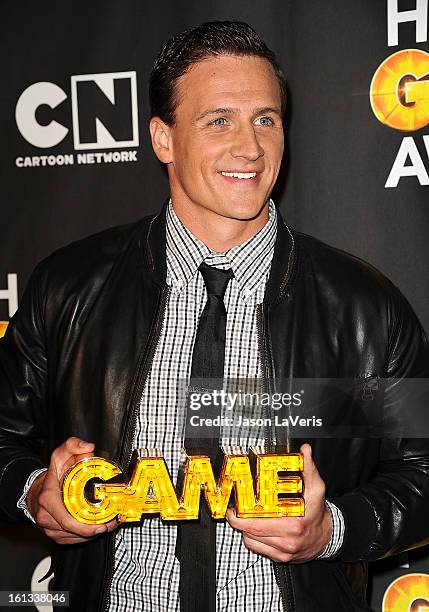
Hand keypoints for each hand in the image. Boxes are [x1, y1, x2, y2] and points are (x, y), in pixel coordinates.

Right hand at [26, 436, 117, 544]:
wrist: (36, 490)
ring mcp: (49, 528)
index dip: (86, 525)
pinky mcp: (54, 534)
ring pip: (73, 538)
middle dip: (95, 529)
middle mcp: (46, 517)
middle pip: (73, 531)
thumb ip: (74, 445)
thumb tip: (89, 447)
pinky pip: (71, 540)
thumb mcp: (61, 455)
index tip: (102, 523)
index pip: (68, 519)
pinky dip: (84, 536)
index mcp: (48, 499)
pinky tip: (94, 528)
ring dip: (91, 533)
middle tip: (110, 524)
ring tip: (107, 524)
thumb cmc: (52, 475)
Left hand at [226, 443, 331, 562]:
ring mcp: (283, 551)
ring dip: (245, 530)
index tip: (234, 507)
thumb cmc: (318, 511)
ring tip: (244, 517)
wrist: (328, 536)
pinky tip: (255, 528)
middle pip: (250, 532)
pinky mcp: (280, 558)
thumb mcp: (316, 487)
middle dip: (237, 521)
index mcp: (293, 523)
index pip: (257, 523)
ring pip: (251, 541)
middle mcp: (287, 540)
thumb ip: (308, 468)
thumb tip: (305, 450)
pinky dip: (252, 538)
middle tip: (233, 511)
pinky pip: (258, 549)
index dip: (240, 516)